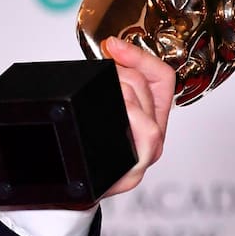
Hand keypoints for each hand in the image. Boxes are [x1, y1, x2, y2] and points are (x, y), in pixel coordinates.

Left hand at [100, 36, 175, 198]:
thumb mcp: (101, 106)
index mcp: (150, 117)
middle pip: (145, 89)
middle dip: (118, 76)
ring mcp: (144, 157)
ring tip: (96, 102)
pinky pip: (142, 144)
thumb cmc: (85, 147)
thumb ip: (111, 82)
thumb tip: (110, 48)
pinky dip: (127, 124)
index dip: (140, 56)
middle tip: (95, 81)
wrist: (72, 190)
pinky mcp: (131, 175)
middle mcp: (153, 137)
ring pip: (144, 114)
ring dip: (119, 98)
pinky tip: (111, 121)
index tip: (113, 46)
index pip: (162, 78)